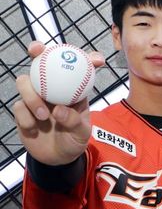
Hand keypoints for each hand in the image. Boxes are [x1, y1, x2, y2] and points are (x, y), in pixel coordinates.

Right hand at [12, 41, 104, 165]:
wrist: (57, 159)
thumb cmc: (74, 141)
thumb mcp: (82, 133)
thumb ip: (73, 121)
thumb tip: (58, 109)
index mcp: (73, 89)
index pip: (78, 67)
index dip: (85, 56)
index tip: (95, 58)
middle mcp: (53, 88)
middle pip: (41, 62)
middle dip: (37, 50)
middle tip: (36, 50)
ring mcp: (36, 97)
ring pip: (24, 82)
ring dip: (32, 96)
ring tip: (44, 115)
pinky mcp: (23, 110)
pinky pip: (18, 106)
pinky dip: (26, 117)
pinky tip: (34, 128)